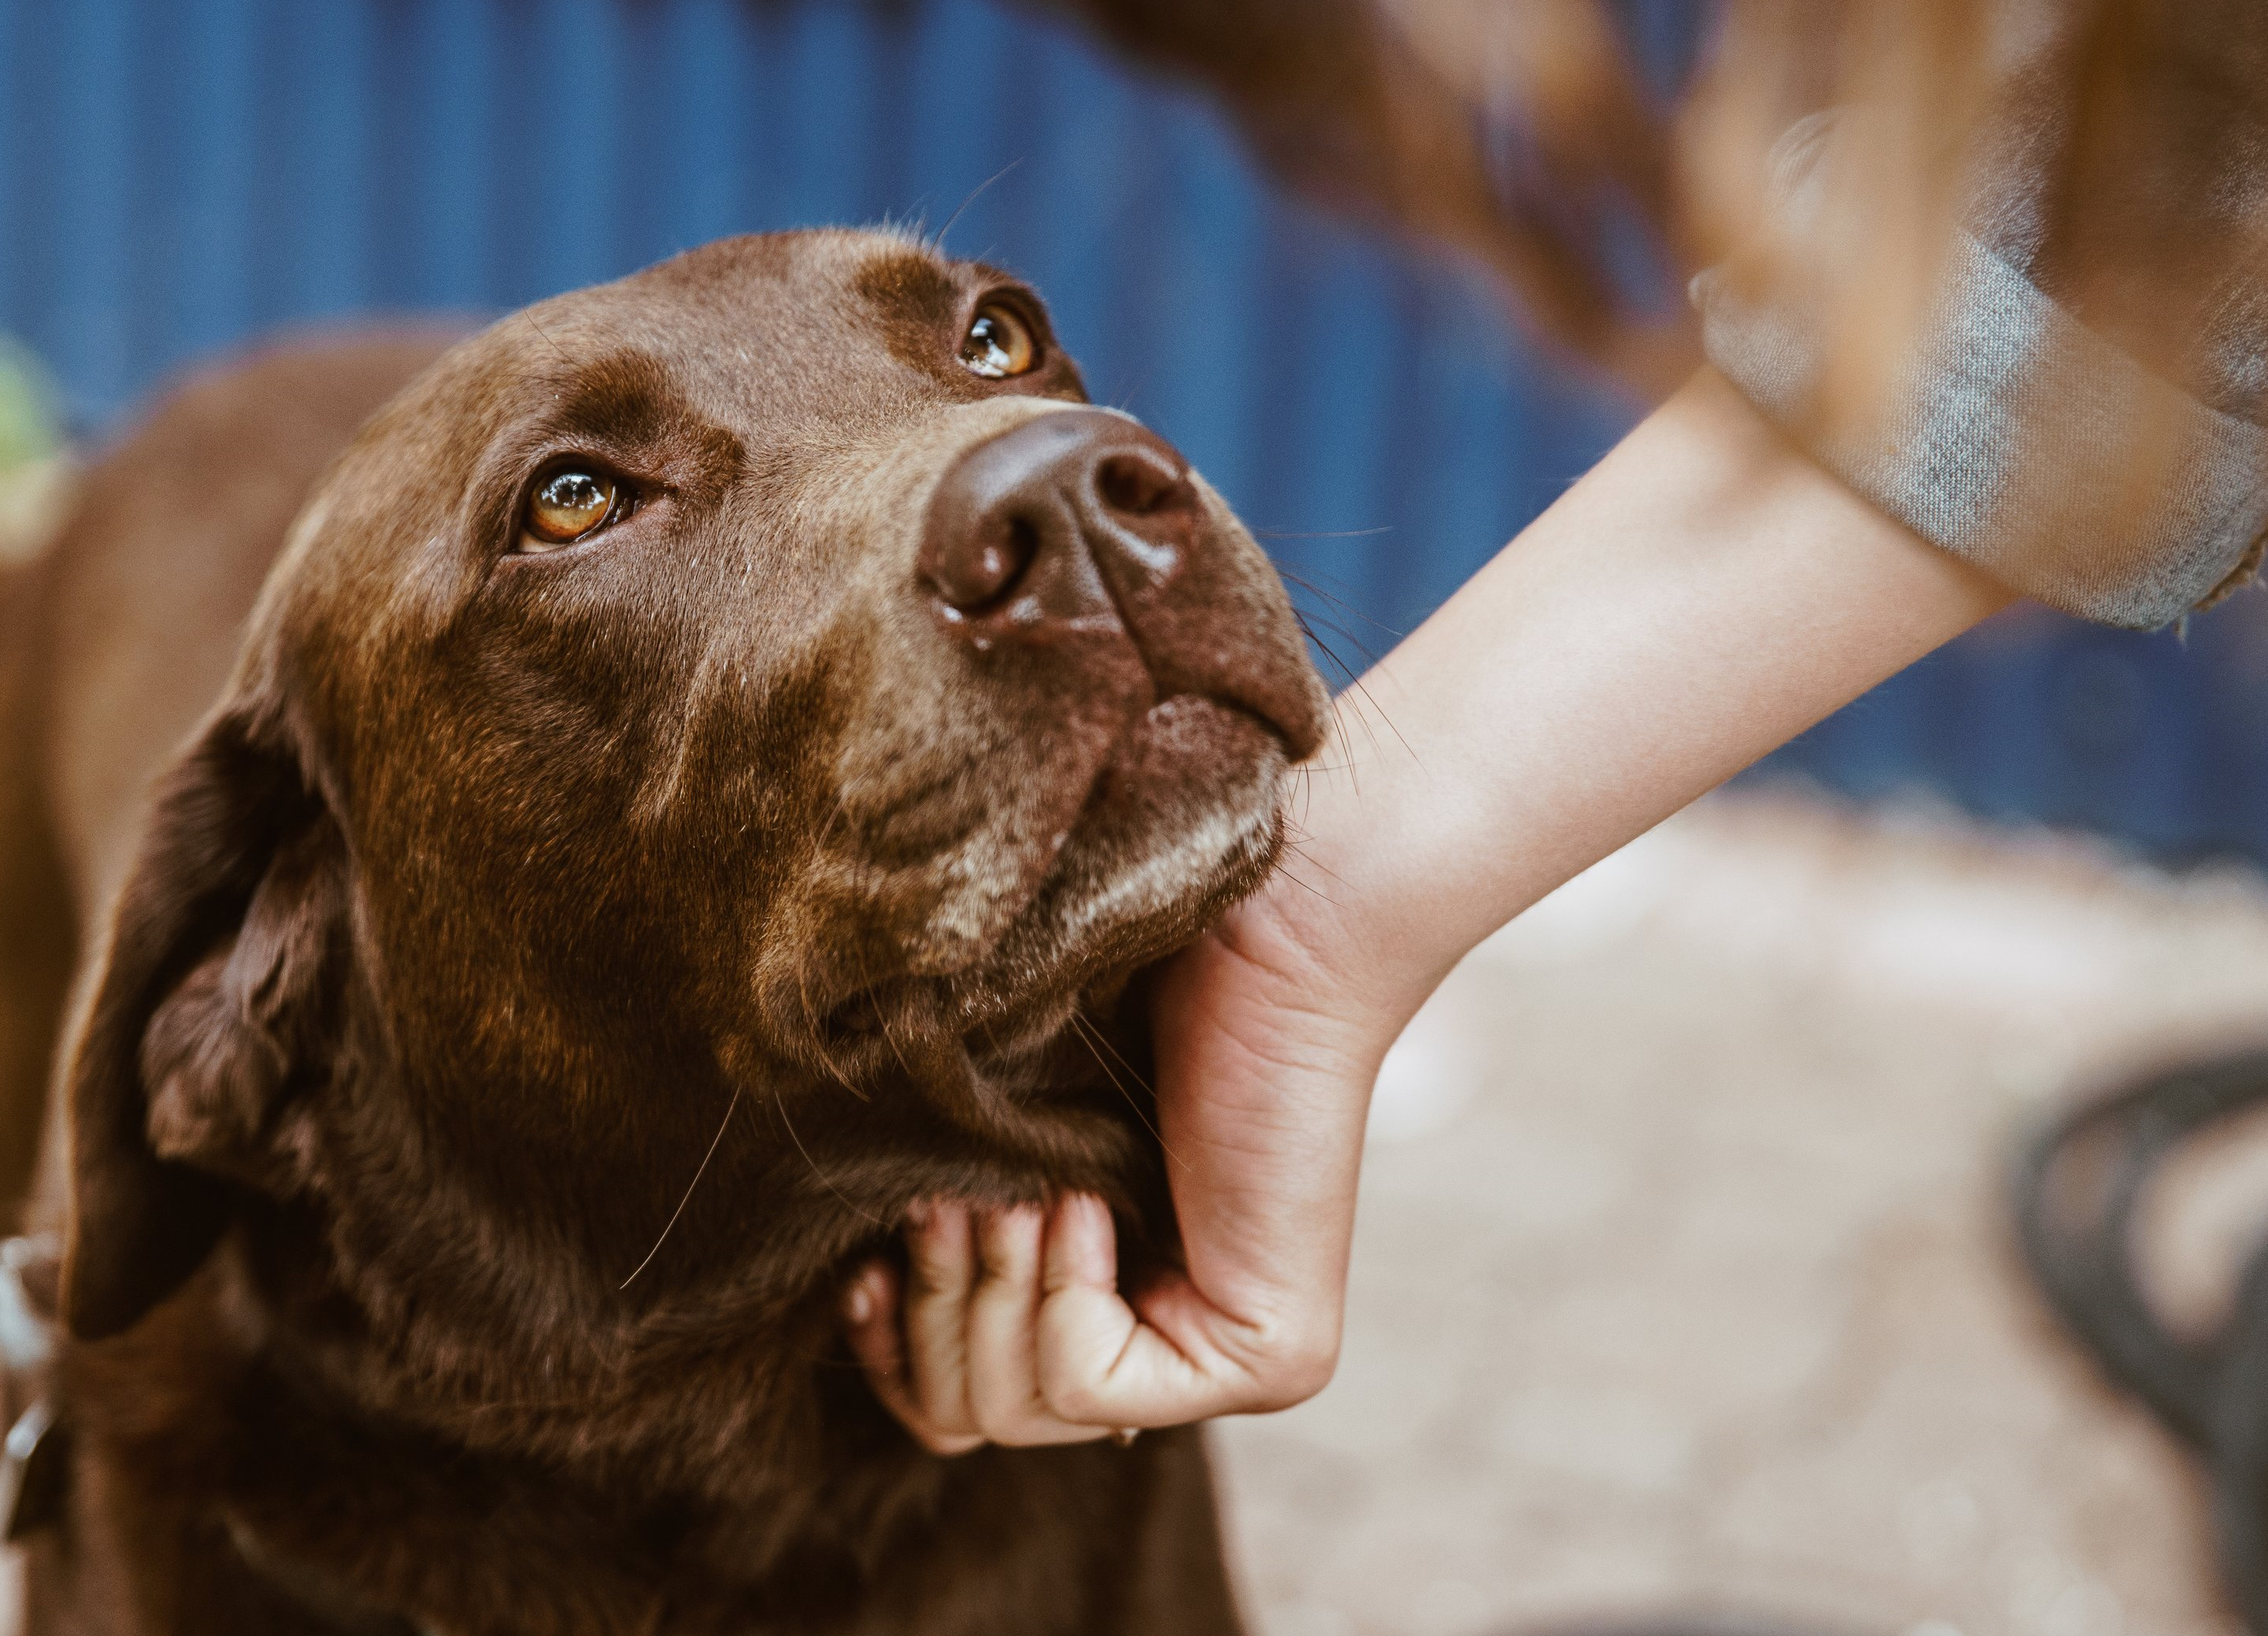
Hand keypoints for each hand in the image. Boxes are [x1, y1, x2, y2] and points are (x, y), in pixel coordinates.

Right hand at [841, 879, 1402, 1452]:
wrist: (1262, 925)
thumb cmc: (1127, 989)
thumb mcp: (999, 1134)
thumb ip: (946, 1220)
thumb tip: (845, 1292)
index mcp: (1105, 1301)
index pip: (957, 1407)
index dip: (891, 1345)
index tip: (862, 1269)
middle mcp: (1173, 1349)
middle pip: (971, 1418)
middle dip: (936, 1307)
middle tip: (954, 1201)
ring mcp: (1230, 1364)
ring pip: (1018, 1415)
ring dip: (986, 1293)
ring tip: (1013, 1193)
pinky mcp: (1271, 1358)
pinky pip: (1087, 1384)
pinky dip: (1062, 1290)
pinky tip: (1085, 1199)